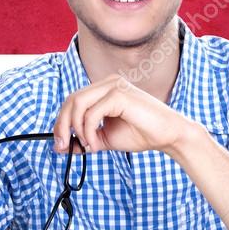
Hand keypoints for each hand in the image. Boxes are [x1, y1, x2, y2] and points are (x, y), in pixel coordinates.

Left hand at [53, 74, 199, 156]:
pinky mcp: (120, 95)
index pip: (73, 100)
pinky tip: (95, 143)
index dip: (61, 121)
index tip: (59, 144)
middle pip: (71, 99)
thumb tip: (60, 147)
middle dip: (62, 125)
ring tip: (86, 145)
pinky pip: (92, 112)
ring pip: (78, 103)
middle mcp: (108, 83)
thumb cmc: (141, 134)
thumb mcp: (105, 138)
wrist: (168, 135)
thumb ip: (84, 139)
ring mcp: (114, 86)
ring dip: (75, 128)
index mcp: (104, 89)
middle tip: (62, 146)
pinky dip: (87, 130)